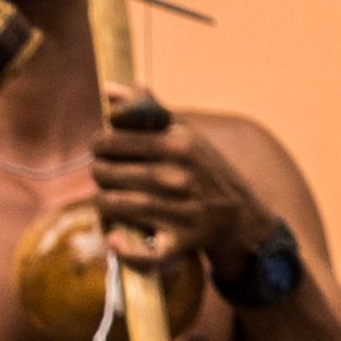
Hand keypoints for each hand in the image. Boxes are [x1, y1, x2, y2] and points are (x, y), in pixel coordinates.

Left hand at [88, 95, 263, 270]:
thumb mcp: (185, 132)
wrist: (240, 216)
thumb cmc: (204, 169)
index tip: (104, 152)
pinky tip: (116, 240)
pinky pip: (144, 251)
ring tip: (108, 201)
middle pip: (107, 173)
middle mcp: (179, 176)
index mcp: (178, 144)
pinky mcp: (184, 242)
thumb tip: (108, 89)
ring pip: (115, 205)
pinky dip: (124, 249)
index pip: (111, 141)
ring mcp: (182, 211)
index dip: (99, 146)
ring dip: (103, 205)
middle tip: (107, 177)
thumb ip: (146, 108)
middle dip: (100, 175)